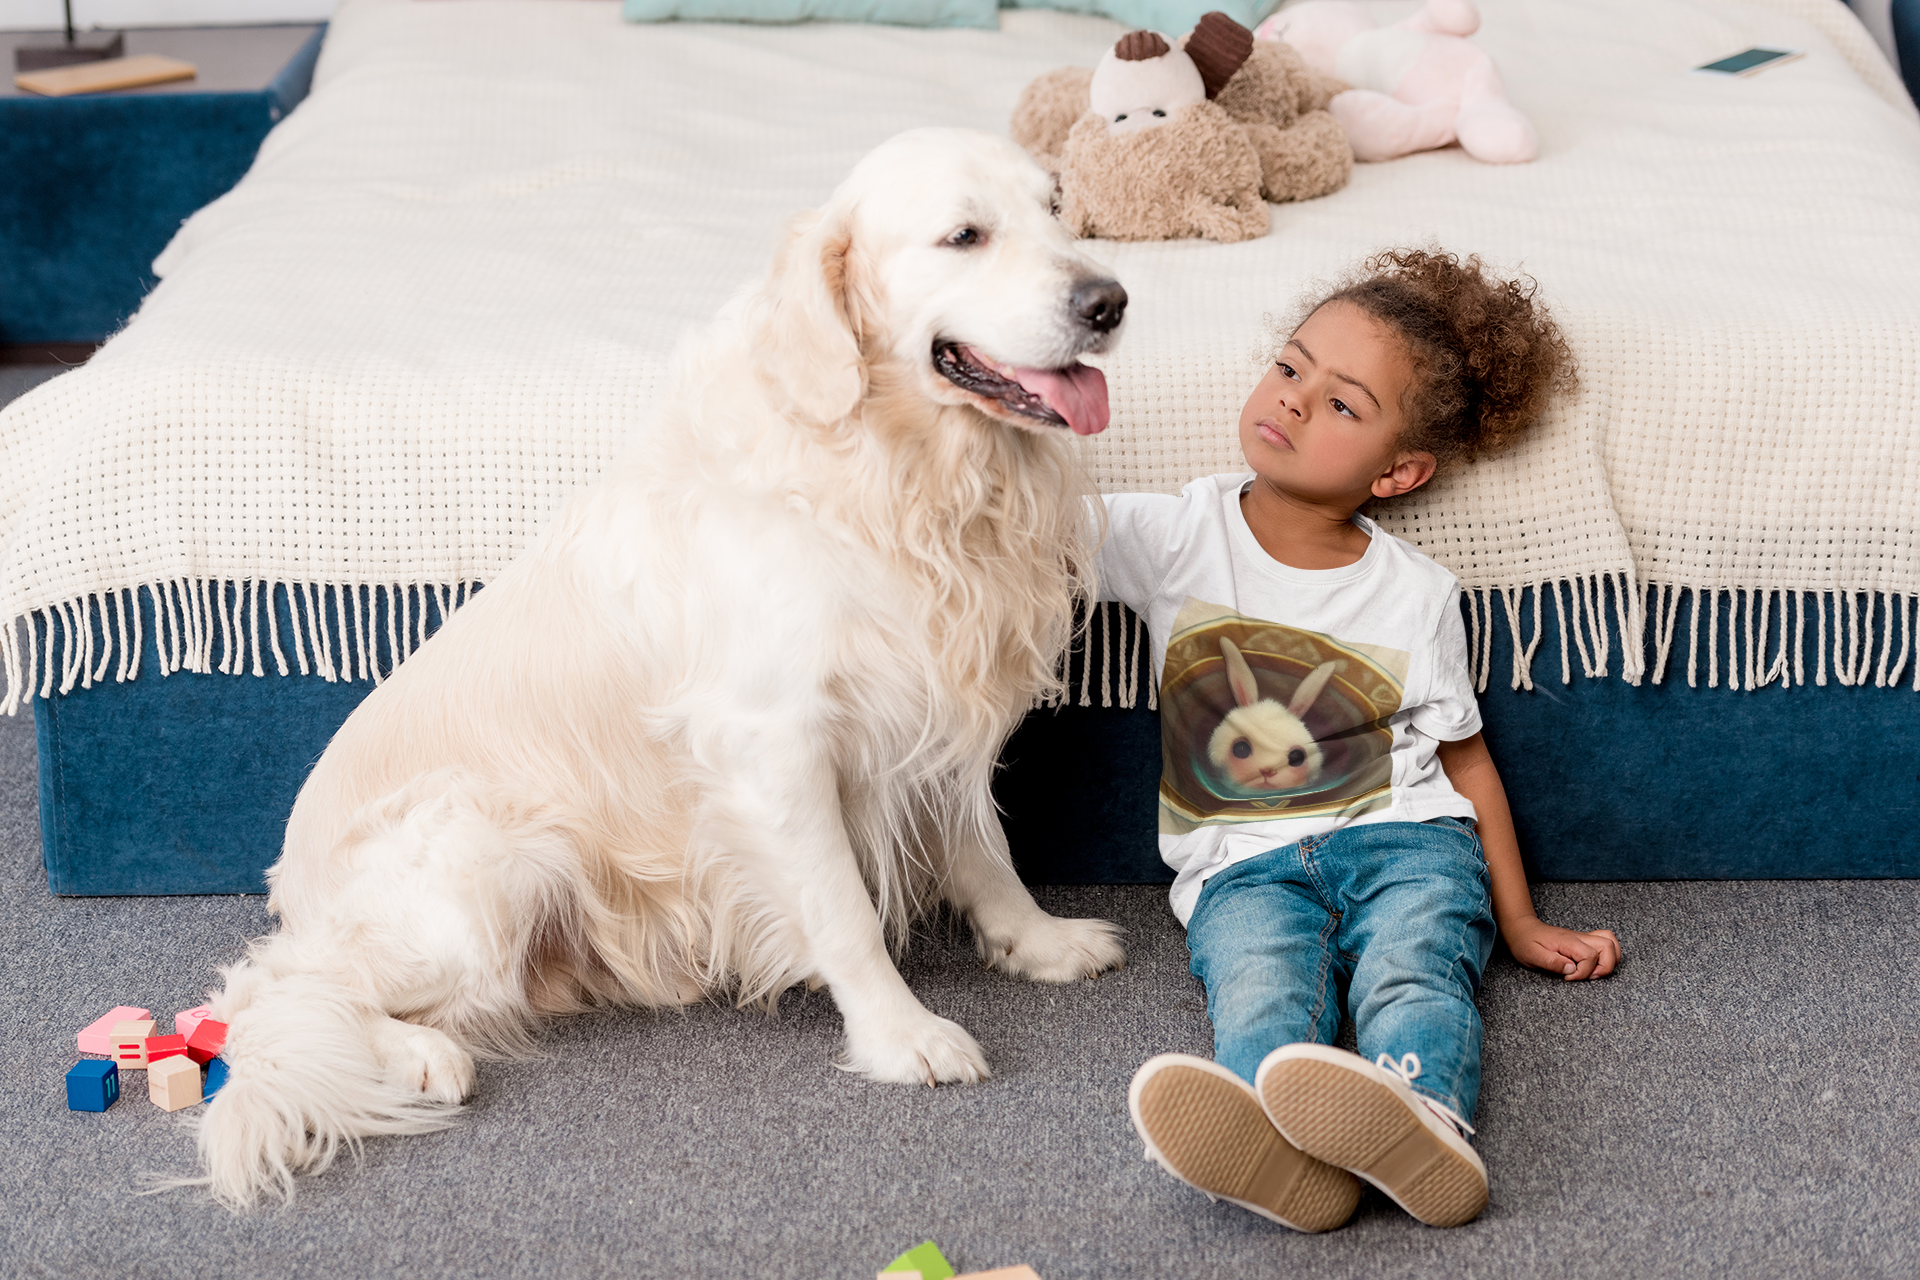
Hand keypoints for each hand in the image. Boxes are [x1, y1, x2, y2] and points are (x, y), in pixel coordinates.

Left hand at [1503, 917, 1619, 980]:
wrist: (1522, 929)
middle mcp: (1579, 937)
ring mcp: (1583, 938)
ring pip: (1610, 941)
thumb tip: (1571, 969)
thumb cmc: (1525, 942)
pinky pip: (1605, 942)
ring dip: (1610, 959)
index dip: (1583, 972)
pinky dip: (1608, 955)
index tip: (1568, 978)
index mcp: (1567, 941)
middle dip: (1605, 966)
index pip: (1589, 956)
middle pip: (1608, 945)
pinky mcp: (1583, 941)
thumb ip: (1551, 962)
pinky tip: (1594, 966)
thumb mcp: (1531, 955)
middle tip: (1588, 977)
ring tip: (1594, 972)